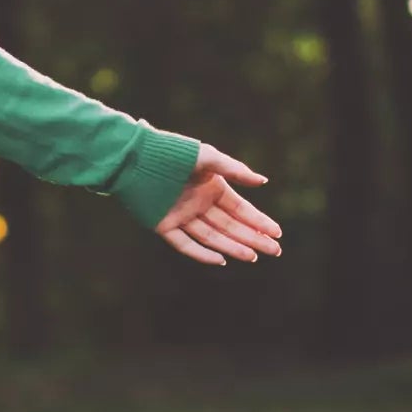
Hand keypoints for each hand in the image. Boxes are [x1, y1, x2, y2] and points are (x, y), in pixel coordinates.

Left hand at [155, 142, 282, 264]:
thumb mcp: (207, 157)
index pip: (240, 209)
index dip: (259, 221)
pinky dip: (202, 253)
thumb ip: (234, 169)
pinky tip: (221, 260)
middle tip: (274, 251)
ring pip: (212, 236)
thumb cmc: (173, 152)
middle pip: (230, 226)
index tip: (277, 233)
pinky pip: (186, 244)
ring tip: (253, 256)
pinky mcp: (164, 226)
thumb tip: (263, 181)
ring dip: (233, 247)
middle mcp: (199, 204)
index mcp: (211, 187)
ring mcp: (182, 216)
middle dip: (253, 238)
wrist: (135, 156)